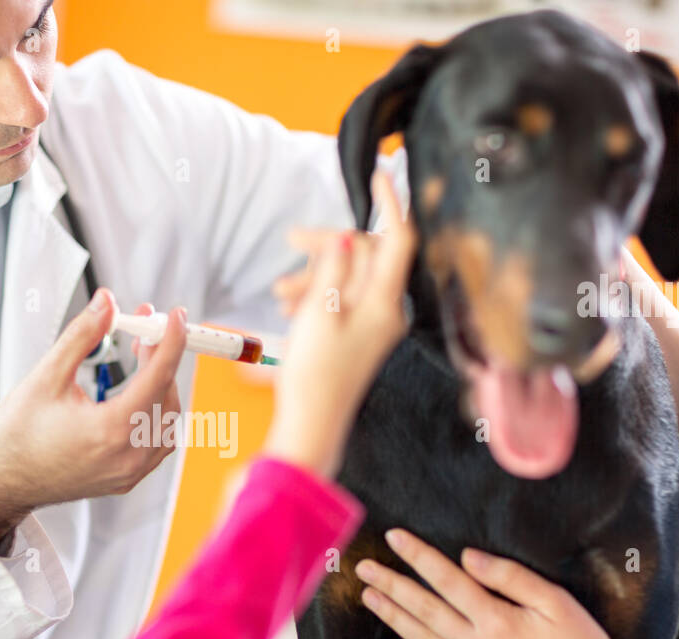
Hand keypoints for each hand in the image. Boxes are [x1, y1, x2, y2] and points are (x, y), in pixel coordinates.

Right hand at [0, 289, 186, 544]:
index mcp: (109, 430)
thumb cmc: (18, 434)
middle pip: (166, 396)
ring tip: (140, 360)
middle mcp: (126, 456)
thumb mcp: (46, 376)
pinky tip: (139, 396)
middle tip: (143, 332)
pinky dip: (156, 415)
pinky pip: (158, 444)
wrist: (3, 479)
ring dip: (161, 387)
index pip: (158, 376)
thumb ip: (82, 336)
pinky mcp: (126, 479)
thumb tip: (106, 304)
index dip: (172, 341)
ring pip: (167, 421)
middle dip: (161, 359)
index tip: (177, 318)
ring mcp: (129, 472)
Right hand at [263, 170, 416, 476]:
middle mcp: (387, 311)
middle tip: (292, 242)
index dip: (389, 204)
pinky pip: (342, 300)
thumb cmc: (314, 375)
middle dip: (328, 247)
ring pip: (348, 278)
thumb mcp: (318, 313)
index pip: (398, 239)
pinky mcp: (359, 336)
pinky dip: (317, 295)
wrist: (311, 424)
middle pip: (365, 256)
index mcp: (384, 302)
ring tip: (281, 294)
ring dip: (314, 275)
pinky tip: (290, 307)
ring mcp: (374, 324)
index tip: (377, 176)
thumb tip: (346, 237)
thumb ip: (333, 269)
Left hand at [356, 527, 643, 638]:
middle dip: (392, 584)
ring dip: (393, 617)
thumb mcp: (556, 602)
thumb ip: (510, 577)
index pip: (447, 580)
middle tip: (364, 566)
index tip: (393, 538)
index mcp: (498, 620)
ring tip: (368, 596)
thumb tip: (467, 557)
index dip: (418, 556)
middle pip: (425, 609)